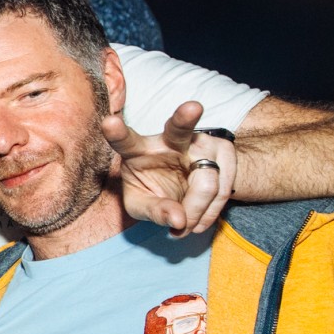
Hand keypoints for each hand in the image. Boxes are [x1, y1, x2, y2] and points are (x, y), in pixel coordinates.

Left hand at [105, 101, 234, 236]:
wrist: (183, 187)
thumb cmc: (152, 190)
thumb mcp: (141, 205)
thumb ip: (154, 211)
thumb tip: (179, 220)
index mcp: (138, 149)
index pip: (126, 141)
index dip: (117, 133)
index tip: (108, 122)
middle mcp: (170, 140)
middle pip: (179, 128)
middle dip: (185, 117)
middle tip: (192, 107)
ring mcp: (200, 143)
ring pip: (206, 182)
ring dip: (196, 211)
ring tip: (184, 225)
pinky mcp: (224, 152)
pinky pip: (223, 190)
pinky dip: (210, 213)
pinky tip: (197, 220)